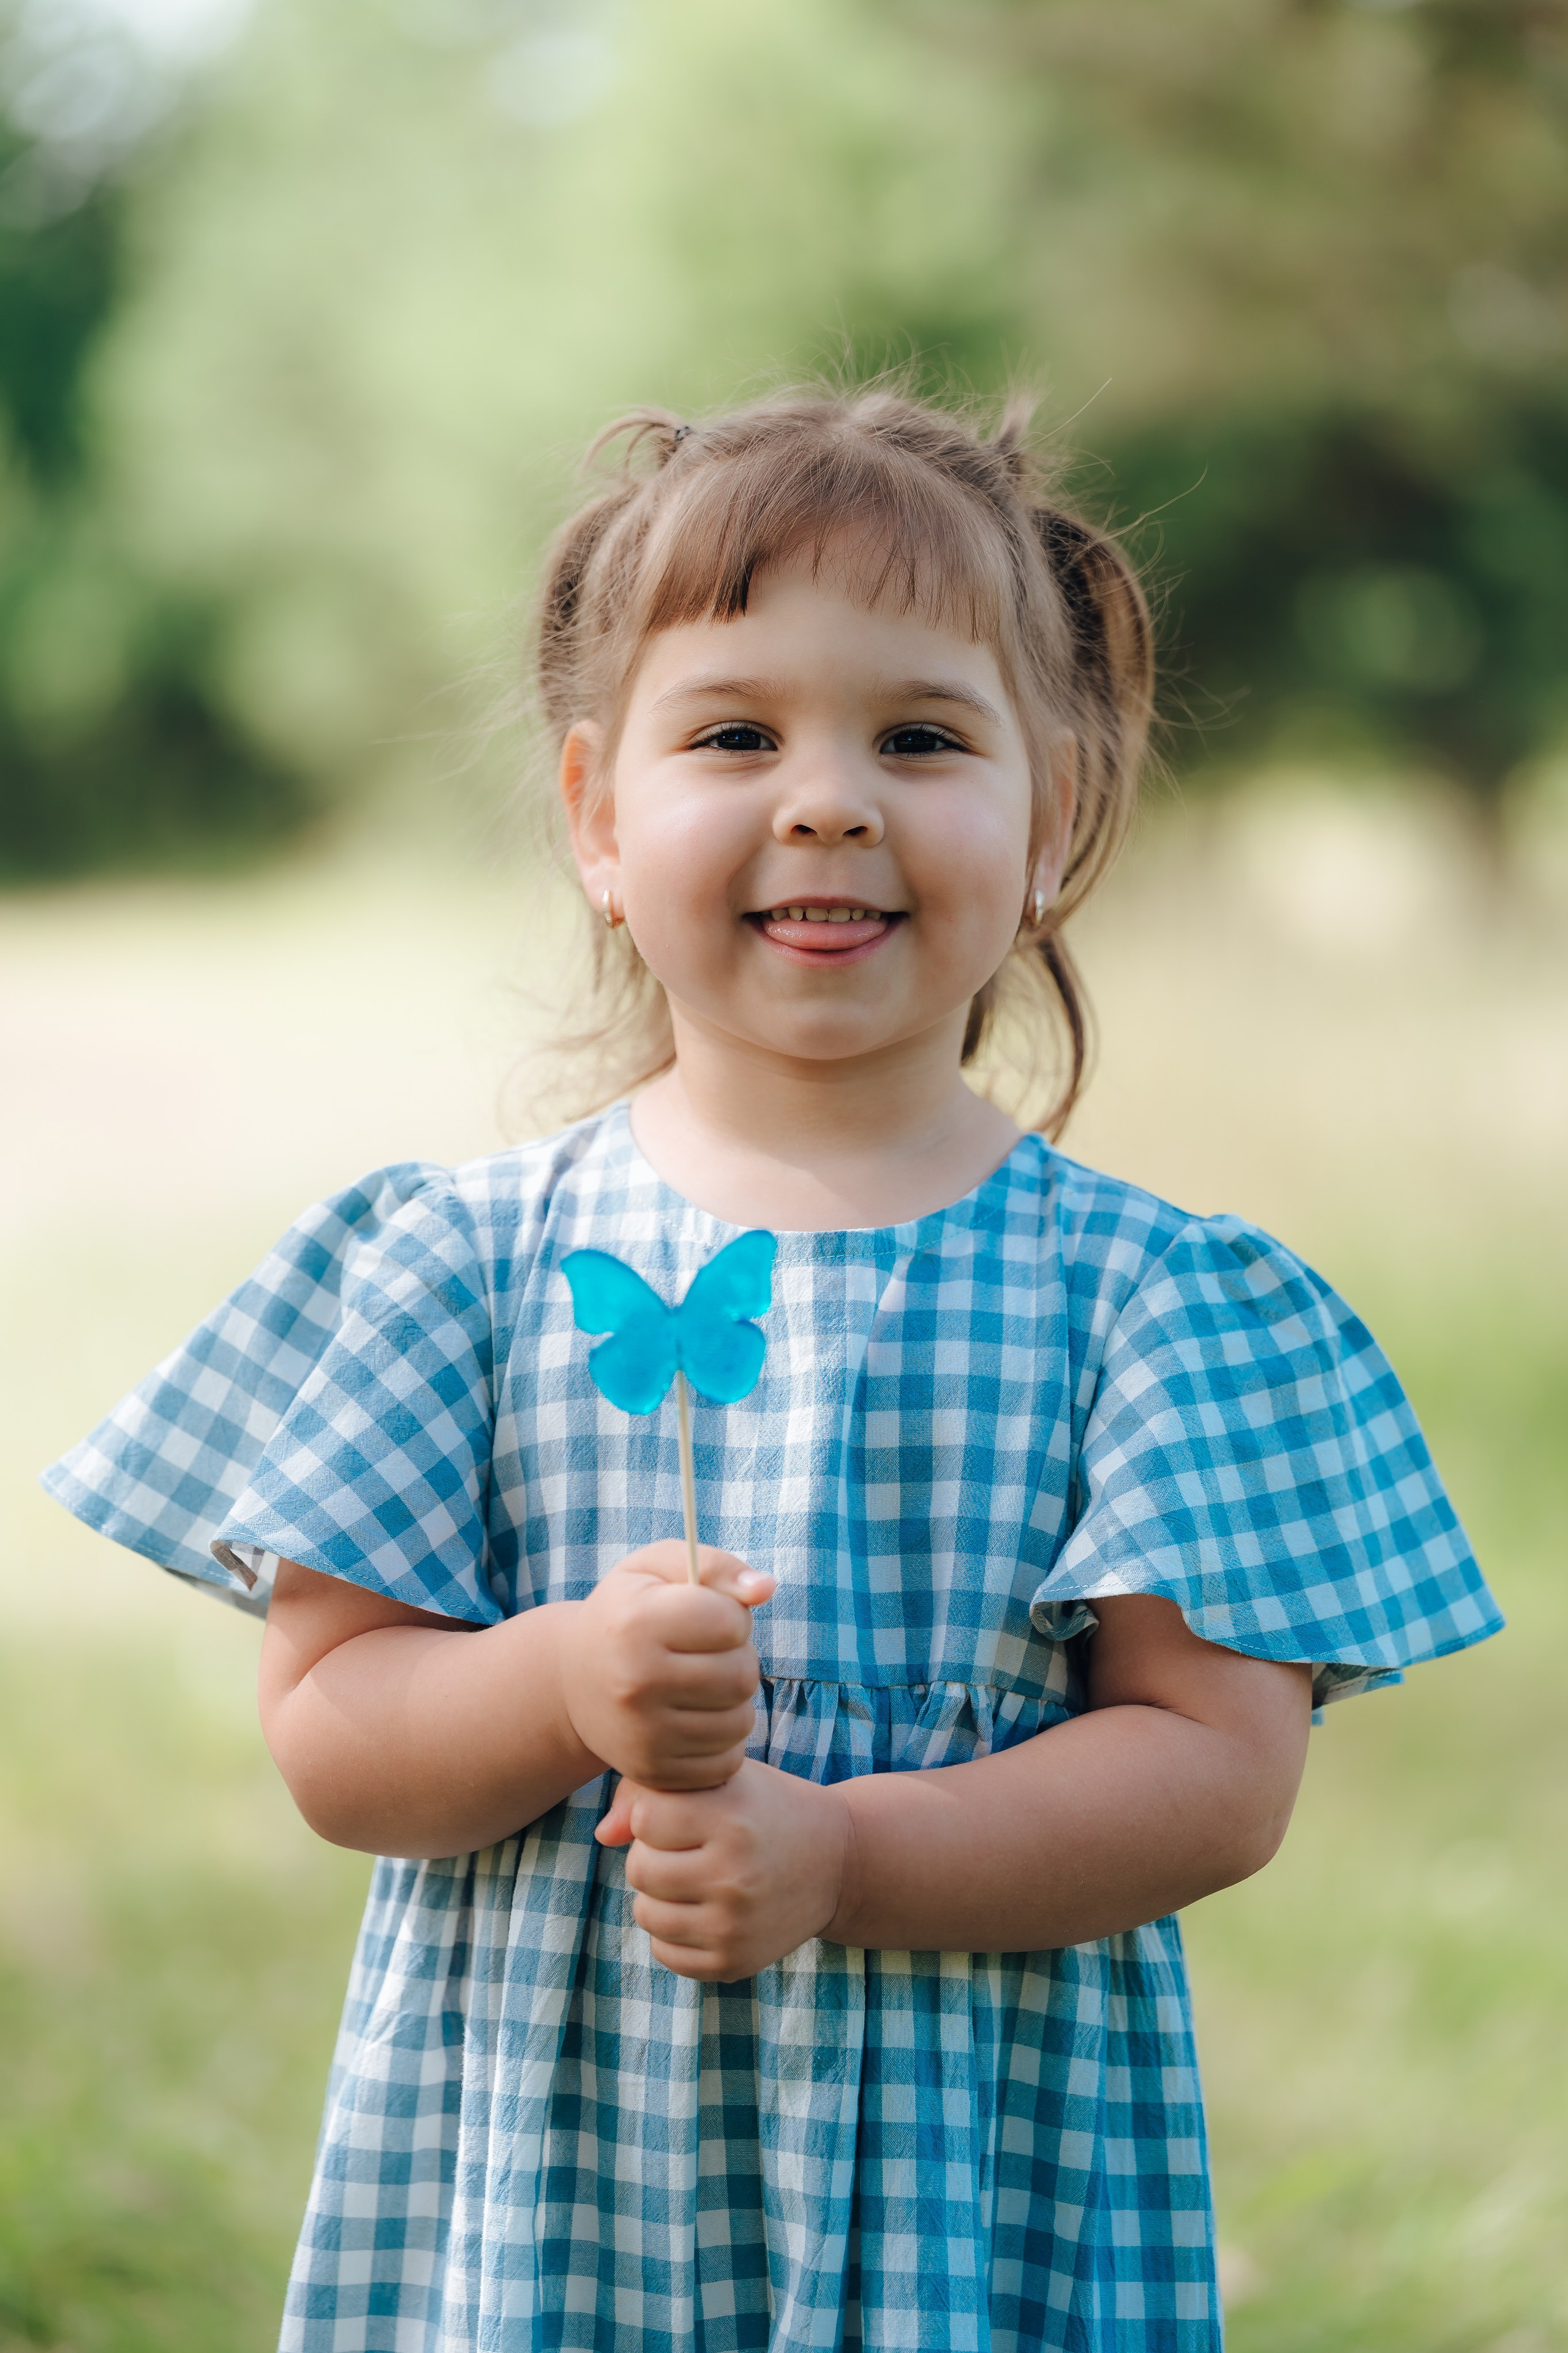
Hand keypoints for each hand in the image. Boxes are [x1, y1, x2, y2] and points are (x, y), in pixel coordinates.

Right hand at [558, 1541, 774, 1792]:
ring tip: (702, 1684)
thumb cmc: (628, 1612)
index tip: (707, 1617)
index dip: (731, 1616)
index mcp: (636, 1623)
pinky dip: (723, 1741)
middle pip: (742, 1675)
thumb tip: (766, 1588)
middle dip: (737, 1658)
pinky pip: (727, 1762)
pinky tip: (696, 1718)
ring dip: (733, 1701)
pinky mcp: (652, 1772)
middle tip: (707, 1653)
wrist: (572, 1681)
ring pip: (741, 1722)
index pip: (731, 1622)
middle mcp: (635, 1682)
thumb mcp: (658, 1568)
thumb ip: (716, 1566)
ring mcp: (643, 1734)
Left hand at [595, 1759, 852, 1980]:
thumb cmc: (762, 1809)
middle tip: (690, 1847)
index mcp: (731, 1820)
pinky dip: (674, 1931)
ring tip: (695, 1877)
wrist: (837, 1863)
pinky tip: (705, 1909)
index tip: (687, 1814)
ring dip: (660, 1894)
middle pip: (639, 1869)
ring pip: (645, 1913)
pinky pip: (664, 1952)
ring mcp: (733, 1927)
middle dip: (655, 1854)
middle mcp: (733, 1877)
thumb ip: (649, 1792)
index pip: (644, 1819)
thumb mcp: (719, 1780)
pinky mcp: (733, 1963)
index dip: (658, 1813)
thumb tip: (602, 1837)